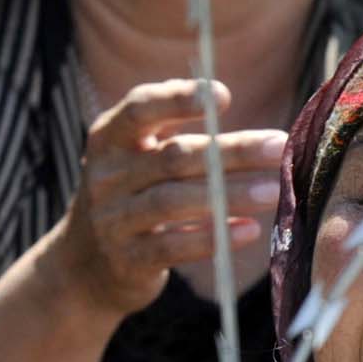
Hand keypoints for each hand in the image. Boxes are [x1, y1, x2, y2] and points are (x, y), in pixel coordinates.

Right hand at [57, 81, 286, 321]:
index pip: (140, 108)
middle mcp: (106, 175)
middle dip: (231, 151)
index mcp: (109, 138)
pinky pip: (173, 247)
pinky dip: (213, 238)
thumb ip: (173, 128)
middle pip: (172, 157)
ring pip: (174, 202)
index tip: (223, 95)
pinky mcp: (127, 260)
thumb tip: (226, 101)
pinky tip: (249, 231)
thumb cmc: (131, 196)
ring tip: (273, 190)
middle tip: (278, 146)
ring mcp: (112, 220)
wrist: (84, 265)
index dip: (179, 99)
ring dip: (229, 194)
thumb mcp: (137, 156)